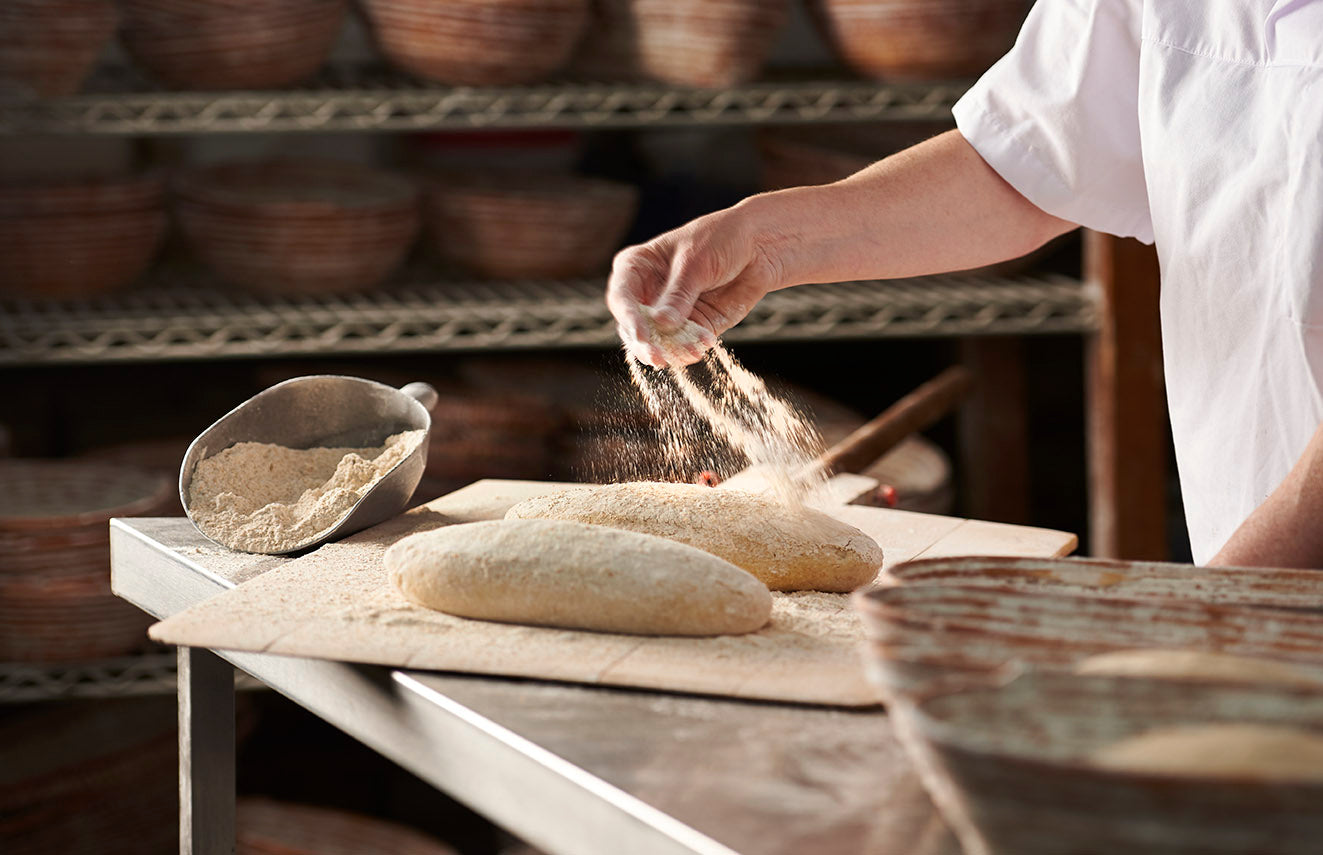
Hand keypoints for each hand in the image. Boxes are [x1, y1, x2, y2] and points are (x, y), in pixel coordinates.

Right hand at [606, 202, 784, 367]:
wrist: (760, 244)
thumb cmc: (722, 239)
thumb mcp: (696, 262)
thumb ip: (679, 294)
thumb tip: (661, 324)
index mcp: (638, 267)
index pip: (621, 296)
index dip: (628, 317)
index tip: (641, 334)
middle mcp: (649, 293)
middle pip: (635, 326)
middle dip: (646, 343)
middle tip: (658, 357)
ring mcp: (670, 313)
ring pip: (658, 342)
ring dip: (670, 351)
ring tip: (690, 352)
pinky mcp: (694, 326)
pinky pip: (684, 346)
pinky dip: (691, 350)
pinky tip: (705, 344)